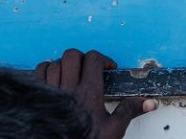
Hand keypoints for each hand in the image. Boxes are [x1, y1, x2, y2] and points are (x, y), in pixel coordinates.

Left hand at [35, 48, 155, 138]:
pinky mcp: (38, 99)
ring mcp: (51, 93)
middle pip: (72, 55)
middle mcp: (68, 89)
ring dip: (62, 64)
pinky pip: (37, 74)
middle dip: (82, 57)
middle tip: (88, 68)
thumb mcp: (112, 130)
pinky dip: (44, 71)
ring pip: (53, 63)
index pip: (93, 59)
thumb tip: (148, 102)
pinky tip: (52, 77)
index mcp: (89, 93)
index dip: (103, 59)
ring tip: (71, 73)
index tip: (106, 67)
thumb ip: (128, 111)